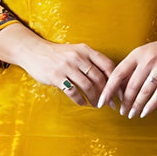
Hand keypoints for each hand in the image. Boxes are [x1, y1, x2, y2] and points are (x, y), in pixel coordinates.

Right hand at [0, 24, 114, 106]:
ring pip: (88, 87)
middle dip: (107, 94)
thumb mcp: (77, 51)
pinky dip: (80, 100)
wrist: (34, 52)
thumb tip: (111, 78)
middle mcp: (78, 58)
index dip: (117, 80)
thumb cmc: (59, 54)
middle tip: (111, 104)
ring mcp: (67, 67)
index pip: (108, 65)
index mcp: (86, 50)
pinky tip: (83, 103)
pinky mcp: (56, 77)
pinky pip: (73, 92)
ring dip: (94, 99)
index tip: (121, 92)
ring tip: (97, 105)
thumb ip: (92, 61)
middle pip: (99, 79)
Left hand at [97, 33, 156, 118]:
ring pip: (144, 92)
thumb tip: (119, 88)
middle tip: (121, 111)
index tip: (102, 100)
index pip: (117, 74)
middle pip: (131, 86)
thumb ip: (132, 68)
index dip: (109, 89)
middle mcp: (147, 61)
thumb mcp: (144, 53)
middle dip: (125, 102)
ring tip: (131, 114)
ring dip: (136, 106)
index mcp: (136, 55)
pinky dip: (151, 105)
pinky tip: (145, 112)